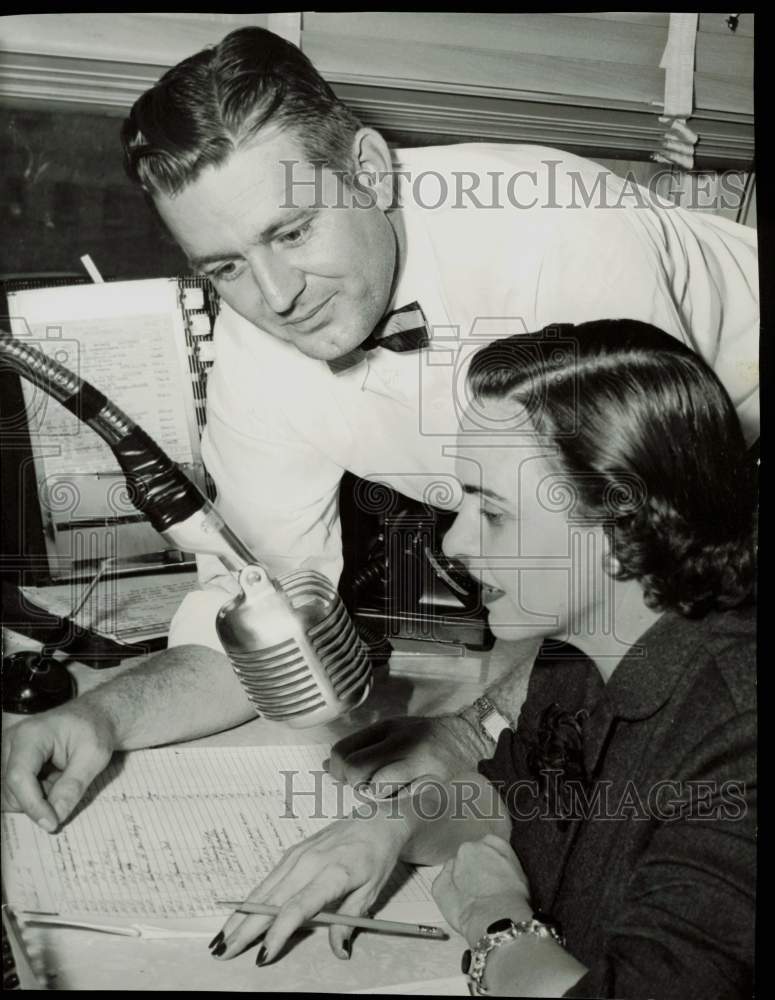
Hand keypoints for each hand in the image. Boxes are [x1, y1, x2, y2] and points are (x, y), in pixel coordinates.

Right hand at [1, 702, 115, 830]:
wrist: (91, 717)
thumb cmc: (94, 730)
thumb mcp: (94, 755)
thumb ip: (73, 786)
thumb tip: (55, 817)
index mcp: (31, 735)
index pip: (19, 777)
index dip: (33, 805)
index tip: (52, 824)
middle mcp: (11, 742)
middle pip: (11, 790)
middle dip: (39, 802)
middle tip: (68, 786)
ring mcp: (6, 753)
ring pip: (10, 796)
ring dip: (37, 799)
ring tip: (61, 778)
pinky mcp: (8, 763)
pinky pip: (14, 793)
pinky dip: (34, 795)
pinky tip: (51, 780)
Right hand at [212, 810, 409, 963]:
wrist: (378, 819)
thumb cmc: (377, 856)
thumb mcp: (372, 891)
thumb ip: (350, 921)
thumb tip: (339, 951)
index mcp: (333, 872)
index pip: (298, 907)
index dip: (278, 933)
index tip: (263, 955)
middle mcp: (310, 861)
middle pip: (271, 900)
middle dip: (245, 929)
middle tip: (223, 953)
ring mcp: (298, 855)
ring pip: (263, 889)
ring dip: (240, 916)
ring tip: (219, 940)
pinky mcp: (293, 852)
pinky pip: (268, 880)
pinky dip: (250, 900)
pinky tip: (238, 916)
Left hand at [328, 715, 473, 792]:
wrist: (467, 738)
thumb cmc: (423, 735)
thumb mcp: (391, 730)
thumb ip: (360, 746)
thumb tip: (328, 766)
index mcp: (388, 728)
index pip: (344, 752)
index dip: (337, 769)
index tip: (343, 774)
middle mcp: (402, 744)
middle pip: (356, 772)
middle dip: (353, 784)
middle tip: (363, 785)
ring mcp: (418, 765)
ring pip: (376, 791)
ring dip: (375, 796)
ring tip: (385, 790)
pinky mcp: (432, 784)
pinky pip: (399, 802)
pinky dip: (393, 802)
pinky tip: (402, 794)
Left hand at [432, 834, 531, 945]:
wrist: (497, 917)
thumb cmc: (512, 899)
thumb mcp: (519, 871)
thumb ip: (504, 860)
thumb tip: (499, 867)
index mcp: (491, 841)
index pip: (487, 845)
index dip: (489, 862)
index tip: (491, 874)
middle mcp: (470, 848)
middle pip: (469, 856)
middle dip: (473, 870)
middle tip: (482, 888)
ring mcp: (452, 865)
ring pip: (455, 871)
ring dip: (461, 881)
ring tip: (473, 900)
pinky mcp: (440, 884)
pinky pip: (442, 886)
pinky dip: (449, 895)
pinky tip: (462, 905)